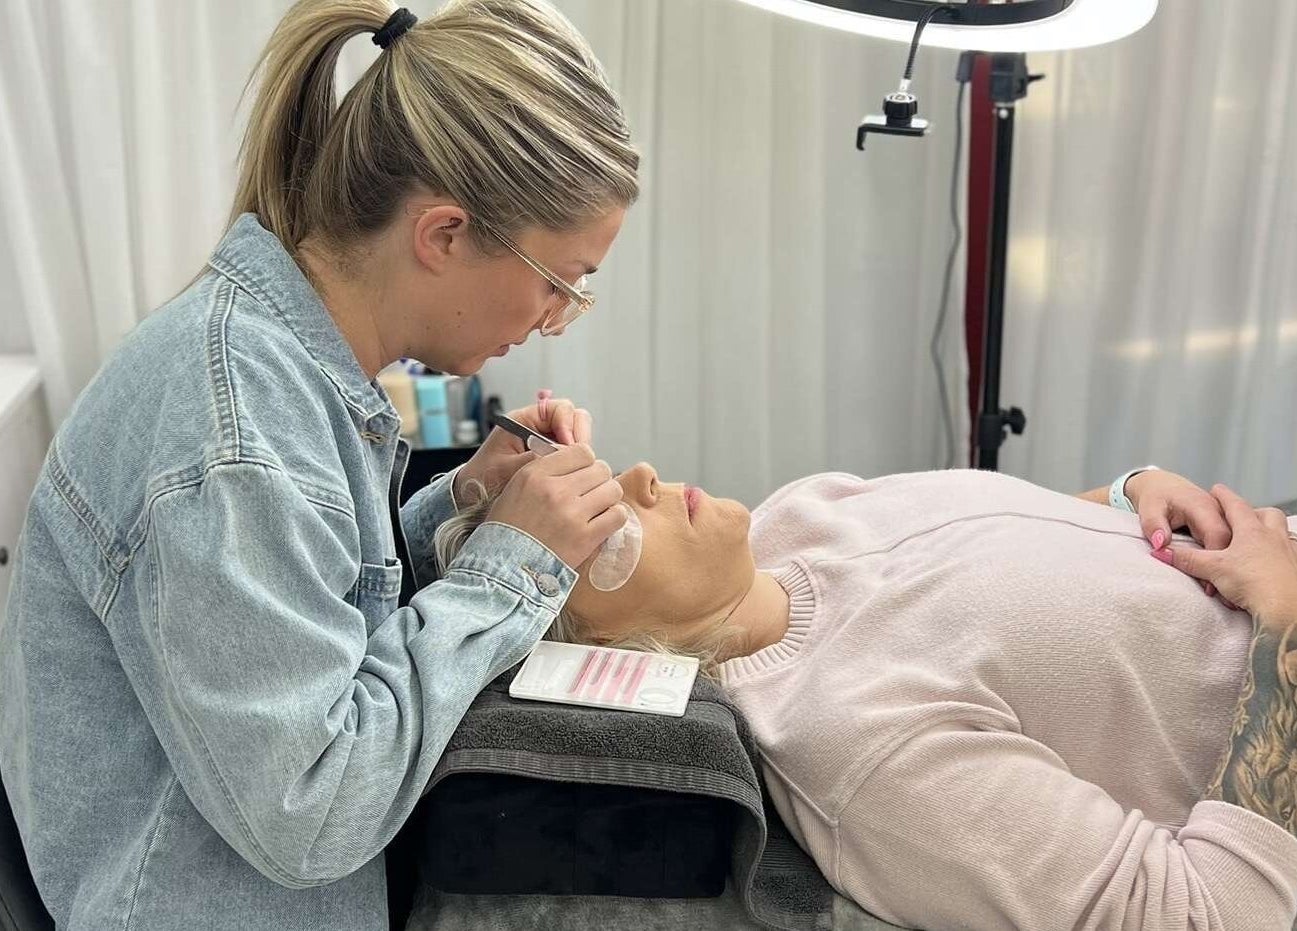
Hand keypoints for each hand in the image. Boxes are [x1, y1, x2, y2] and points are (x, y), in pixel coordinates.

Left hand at [454, 391, 592, 504]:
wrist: (473, 493)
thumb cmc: (483, 478)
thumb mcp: (507, 468)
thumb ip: (534, 458)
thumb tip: (561, 452)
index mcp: (522, 420)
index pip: (559, 408)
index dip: (568, 425)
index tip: (569, 445)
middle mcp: (537, 426)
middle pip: (573, 418)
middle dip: (579, 436)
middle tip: (578, 457)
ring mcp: (546, 440)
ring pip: (576, 435)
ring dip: (579, 450)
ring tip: (574, 469)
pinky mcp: (551, 455)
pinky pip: (572, 452)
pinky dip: (576, 462)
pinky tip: (570, 475)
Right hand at [485, 442, 626, 569]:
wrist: (504, 568)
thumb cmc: (509, 530)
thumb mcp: (516, 487)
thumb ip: (545, 470)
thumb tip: (577, 460)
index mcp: (536, 474)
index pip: (582, 451)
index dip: (586, 463)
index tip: (582, 474)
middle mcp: (555, 490)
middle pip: (601, 469)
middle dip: (599, 480)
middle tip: (591, 494)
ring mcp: (572, 514)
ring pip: (613, 490)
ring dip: (608, 498)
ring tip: (597, 509)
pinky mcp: (585, 537)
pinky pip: (618, 515)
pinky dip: (614, 518)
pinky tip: (602, 523)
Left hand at [1127, 470, 1231, 597]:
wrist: (1163, 486)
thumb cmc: (1156, 497)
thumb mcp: (1150, 508)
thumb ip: (1153, 524)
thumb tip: (1160, 543)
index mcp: (1202, 505)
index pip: (1216, 533)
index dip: (1215, 559)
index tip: (1210, 584)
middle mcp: (1218, 512)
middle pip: (1231, 544)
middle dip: (1229, 569)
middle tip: (1222, 598)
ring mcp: (1222, 520)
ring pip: (1233, 547)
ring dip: (1231, 569)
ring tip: (1227, 598)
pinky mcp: (1222, 528)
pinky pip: (1228, 548)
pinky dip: (1227, 565)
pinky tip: (1224, 585)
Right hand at [1156, 484, 1296, 629]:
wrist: (1285, 607)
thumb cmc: (1255, 582)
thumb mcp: (1213, 569)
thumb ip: (1187, 559)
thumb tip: (1162, 552)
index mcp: (1251, 531)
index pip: (1235, 505)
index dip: (1224, 496)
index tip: (1217, 489)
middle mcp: (1273, 536)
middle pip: (1267, 514)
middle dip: (1255, 511)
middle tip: (1244, 515)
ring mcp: (1289, 552)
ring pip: (1283, 532)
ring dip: (1272, 531)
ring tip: (1261, 539)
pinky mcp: (1296, 569)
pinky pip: (1292, 553)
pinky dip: (1284, 554)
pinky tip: (1276, 562)